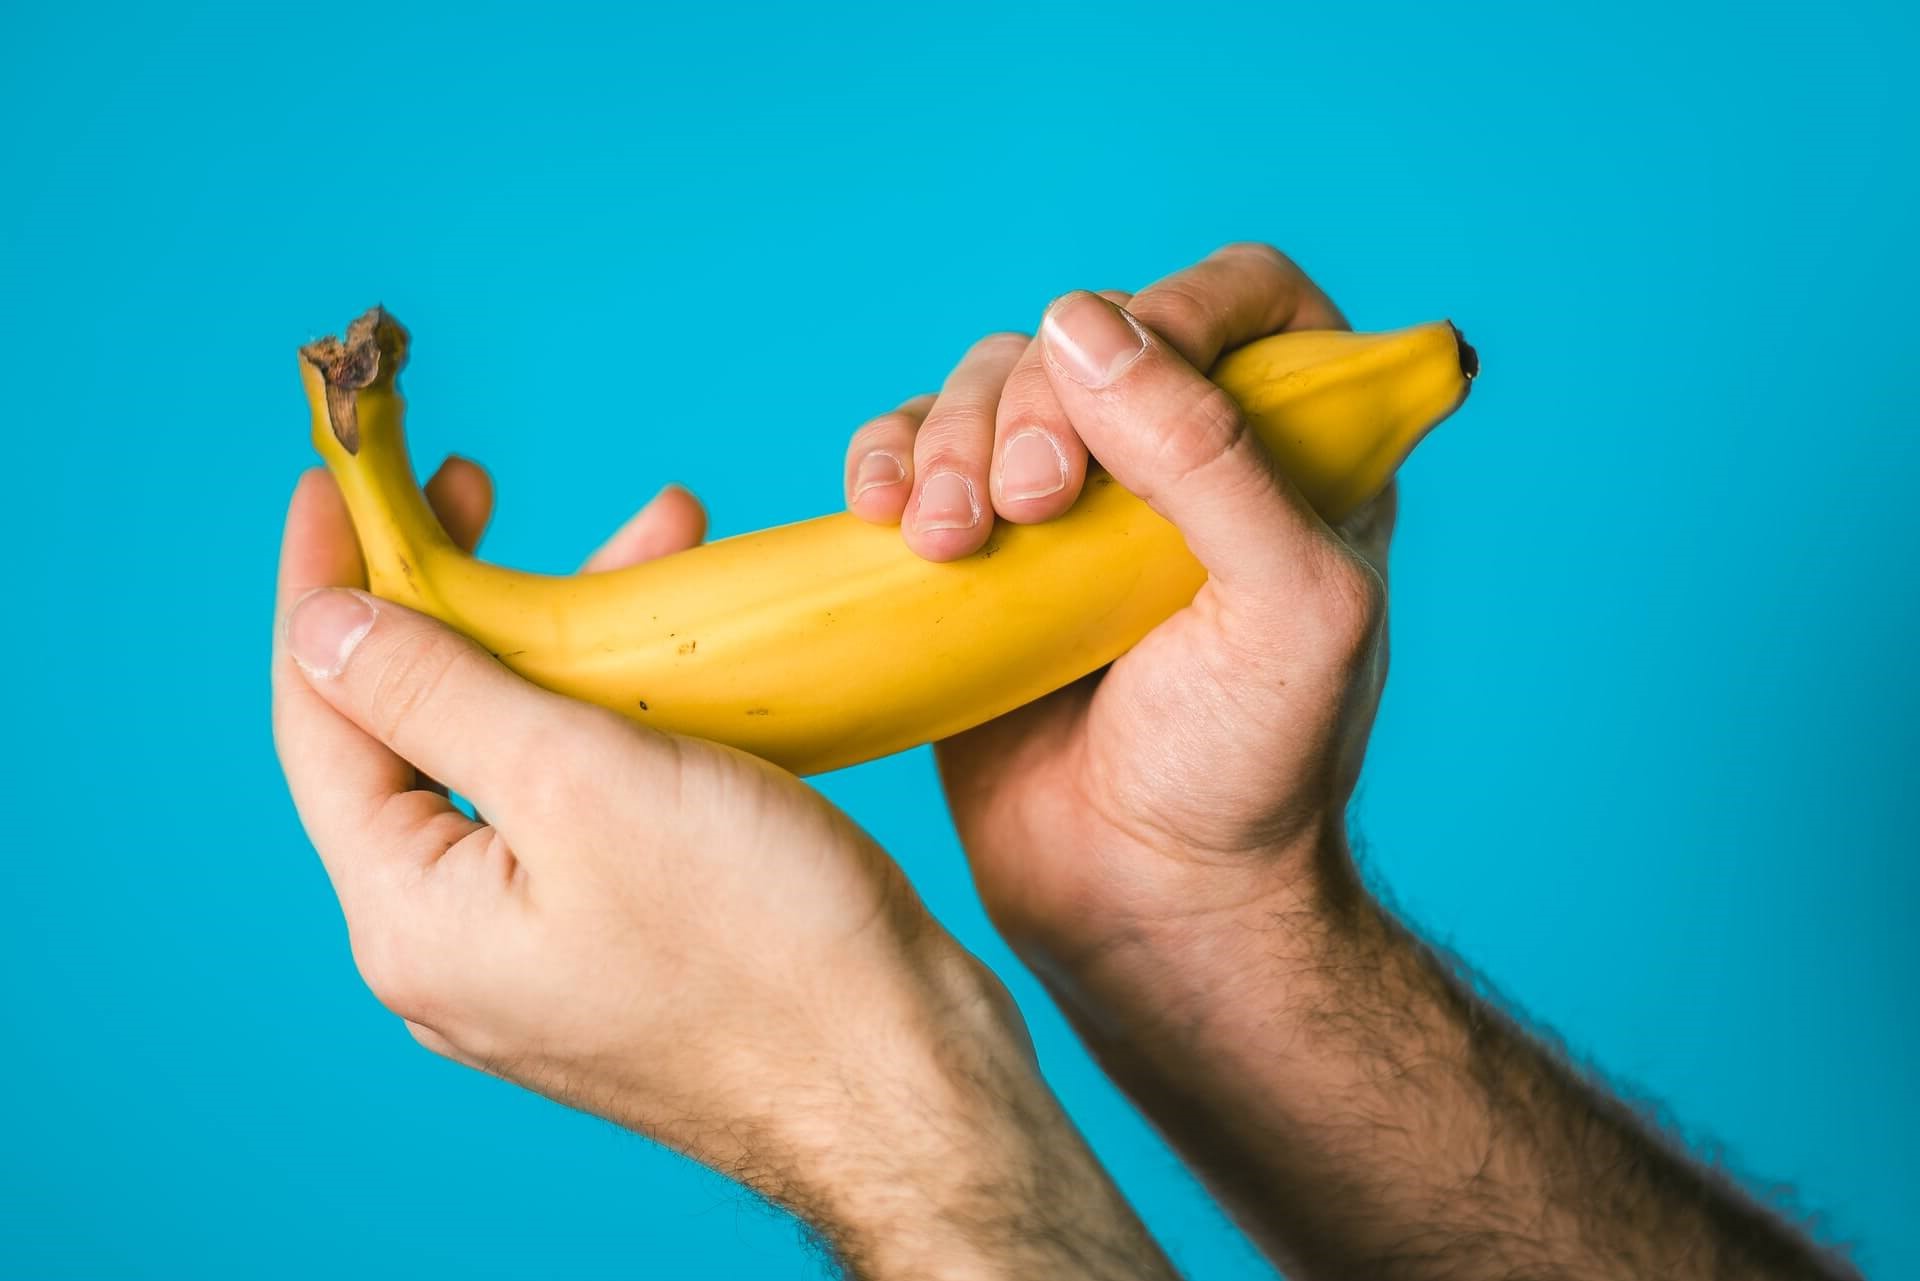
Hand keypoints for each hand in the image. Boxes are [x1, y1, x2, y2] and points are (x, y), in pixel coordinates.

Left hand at [272, 461, 1174, 1277]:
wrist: (904, 1078)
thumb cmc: (761, 940)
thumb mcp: (582, 783)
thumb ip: (437, 694)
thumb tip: (321, 626)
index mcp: (413, 914)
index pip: (322, 718)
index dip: (326, 583)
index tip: (335, 477)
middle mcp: (454, 942)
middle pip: (414, 733)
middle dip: (462, 596)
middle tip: (482, 491)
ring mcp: (538, 947)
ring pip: (514, 756)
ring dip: (567, 640)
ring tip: (653, 537)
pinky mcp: (620, 939)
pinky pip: (582, 799)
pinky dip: (620, 709)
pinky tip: (685, 650)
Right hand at [843, 243, 1386, 982]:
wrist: (1144, 901)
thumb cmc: (1248, 770)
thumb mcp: (1289, 607)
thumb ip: (1213, 455)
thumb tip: (1081, 325)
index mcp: (1289, 452)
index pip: (1240, 298)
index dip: (1180, 307)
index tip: (1125, 375)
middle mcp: (1174, 460)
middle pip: (1083, 337)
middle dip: (1034, 403)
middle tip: (1029, 507)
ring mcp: (1064, 509)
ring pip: (983, 390)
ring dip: (947, 440)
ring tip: (946, 542)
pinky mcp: (971, 559)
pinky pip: (911, 459)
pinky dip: (885, 465)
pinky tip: (881, 519)